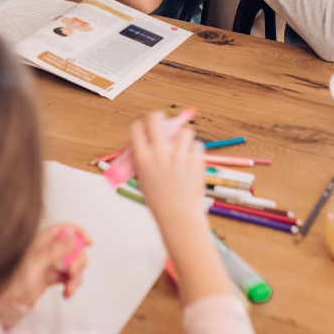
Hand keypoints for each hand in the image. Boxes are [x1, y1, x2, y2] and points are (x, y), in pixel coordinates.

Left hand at [1, 223, 90, 310]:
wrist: (12, 302)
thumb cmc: (19, 281)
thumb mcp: (37, 263)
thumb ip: (55, 249)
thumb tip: (72, 237)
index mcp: (44, 240)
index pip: (65, 228)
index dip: (79, 232)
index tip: (89, 243)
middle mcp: (50, 250)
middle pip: (75, 249)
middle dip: (78, 262)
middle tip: (72, 273)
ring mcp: (53, 263)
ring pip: (75, 264)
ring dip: (76, 278)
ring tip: (69, 289)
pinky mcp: (54, 276)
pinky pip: (71, 277)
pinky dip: (72, 285)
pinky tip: (66, 294)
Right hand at [129, 112, 205, 230]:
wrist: (178, 215)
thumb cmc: (159, 199)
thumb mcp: (142, 178)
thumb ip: (142, 158)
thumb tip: (143, 140)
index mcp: (143, 158)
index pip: (136, 128)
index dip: (139, 127)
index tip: (144, 131)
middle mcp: (160, 153)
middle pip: (156, 118)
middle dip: (159, 118)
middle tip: (163, 124)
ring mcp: (178, 156)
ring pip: (184, 130)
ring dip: (182, 137)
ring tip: (181, 148)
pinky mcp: (195, 160)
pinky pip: (197, 144)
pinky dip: (194, 150)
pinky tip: (190, 160)